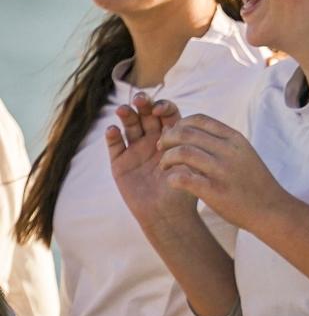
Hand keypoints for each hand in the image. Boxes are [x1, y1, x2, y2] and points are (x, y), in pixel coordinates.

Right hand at [107, 94, 195, 224]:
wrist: (167, 215)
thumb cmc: (184, 192)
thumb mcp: (189, 167)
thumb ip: (187, 150)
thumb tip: (185, 131)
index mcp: (173, 137)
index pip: (168, 113)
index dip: (163, 106)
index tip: (160, 109)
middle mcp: (153, 138)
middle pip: (146, 114)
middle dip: (143, 103)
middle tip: (140, 99)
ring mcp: (135, 149)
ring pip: (129, 125)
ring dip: (126, 115)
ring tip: (123, 110)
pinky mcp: (120, 162)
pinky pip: (115, 145)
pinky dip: (112, 136)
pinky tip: (112, 130)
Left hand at [157, 114, 285, 229]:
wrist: (271, 209)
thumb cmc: (254, 182)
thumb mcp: (244, 153)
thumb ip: (222, 142)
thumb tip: (194, 132)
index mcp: (235, 139)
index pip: (199, 120)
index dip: (180, 124)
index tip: (173, 136)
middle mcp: (229, 151)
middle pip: (186, 133)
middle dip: (167, 139)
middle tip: (161, 150)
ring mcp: (222, 171)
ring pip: (182, 152)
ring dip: (167, 158)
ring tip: (164, 167)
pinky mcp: (215, 191)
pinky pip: (184, 178)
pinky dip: (172, 178)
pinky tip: (172, 182)